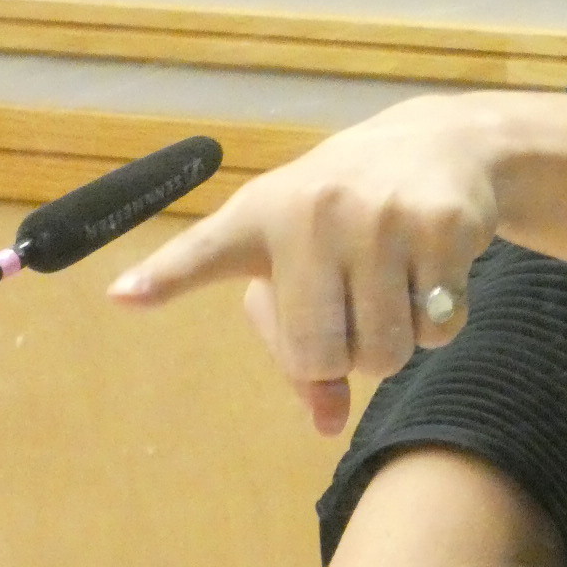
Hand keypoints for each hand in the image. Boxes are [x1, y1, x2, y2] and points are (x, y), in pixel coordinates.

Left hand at [109, 96, 502, 432]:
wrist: (439, 143)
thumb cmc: (349, 218)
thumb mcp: (304, 267)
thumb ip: (300, 353)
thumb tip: (326, 423)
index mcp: (259, 217)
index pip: (204, 252)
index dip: (165, 277)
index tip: (124, 295)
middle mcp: (314, 212)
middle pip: (322, 356)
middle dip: (345, 357)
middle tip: (354, 308)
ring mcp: (382, 218)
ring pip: (386, 352)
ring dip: (395, 342)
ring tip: (394, 287)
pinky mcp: (442, 227)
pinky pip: (437, 330)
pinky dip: (439, 322)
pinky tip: (432, 274)